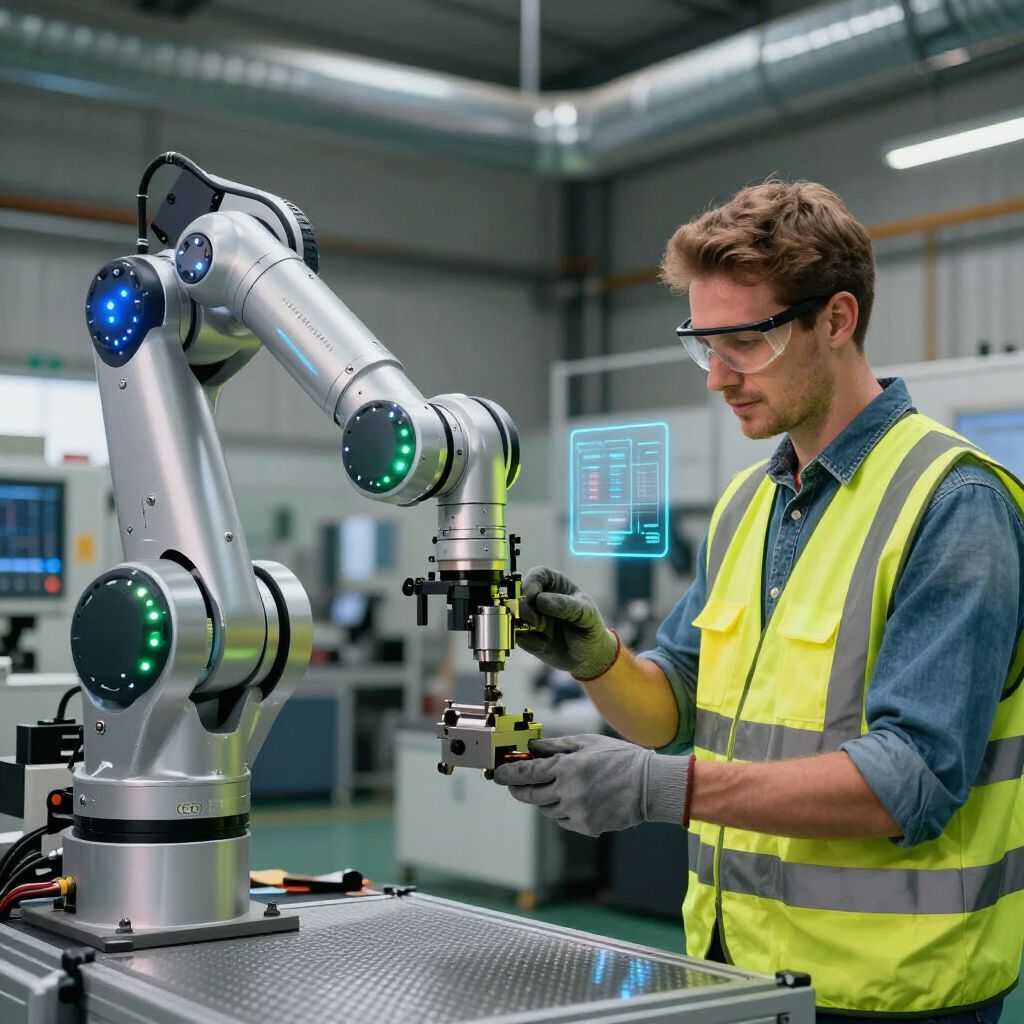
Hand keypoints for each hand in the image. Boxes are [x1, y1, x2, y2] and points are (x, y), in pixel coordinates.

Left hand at [493, 734, 691, 837]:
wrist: (648, 786)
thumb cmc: (620, 758)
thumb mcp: (587, 742)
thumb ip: (556, 746)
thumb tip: (532, 748)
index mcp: (566, 767)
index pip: (526, 773)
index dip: (507, 775)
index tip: (498, 775)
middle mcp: (567, 791)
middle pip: (529, 795)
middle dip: (517, 789)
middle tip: (513, 784)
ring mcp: (576, 811)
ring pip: (546, 809)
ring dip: (543, 799)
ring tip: (555, 787)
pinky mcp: (585, 827)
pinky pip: (563, 820)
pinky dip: (562, 811)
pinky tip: (574, 800)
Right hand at [516, 567, 618, 679]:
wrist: (589, 658)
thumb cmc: (590, 629)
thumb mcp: (586, 616)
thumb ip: (567, 606)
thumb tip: (542, 600)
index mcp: (554, 584)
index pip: (537, 575)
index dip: (531, 584)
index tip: (534, 598)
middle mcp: (538, 597)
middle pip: (519, 594)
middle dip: (523, 608)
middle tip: (535, 623)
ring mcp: (530, 616)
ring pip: (513, 615)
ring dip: (522, 625)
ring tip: (542, 636)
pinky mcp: (525, 634)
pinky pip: (516, 635)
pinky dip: (528, 641)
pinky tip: (544, 645)